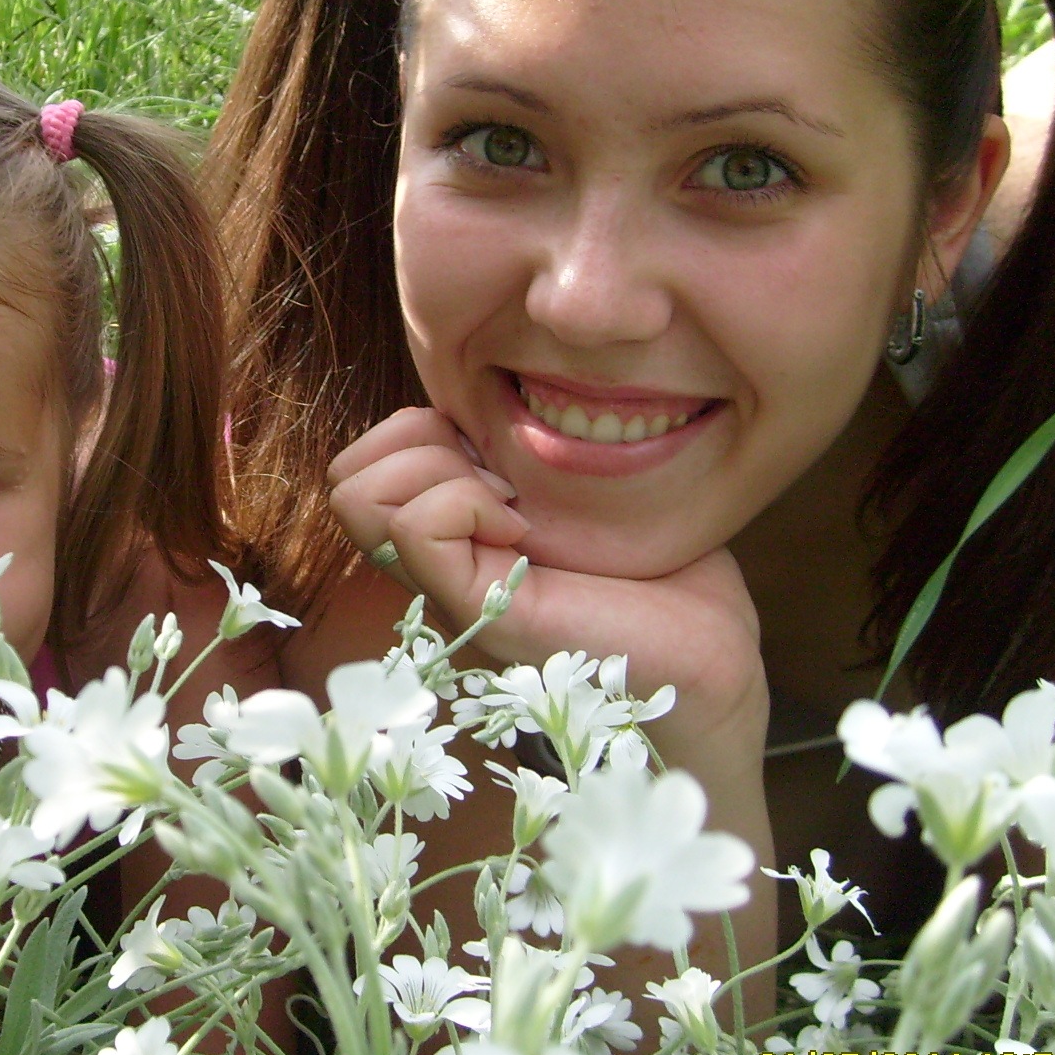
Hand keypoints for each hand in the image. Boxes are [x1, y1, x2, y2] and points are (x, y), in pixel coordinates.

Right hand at [327, 407, 766, 750]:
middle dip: (419, 443)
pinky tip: (524, 528)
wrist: (707, 656)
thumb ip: (518, 448)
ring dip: (437, 470)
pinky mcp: (473, 610)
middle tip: (503, 477)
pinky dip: (464, 500)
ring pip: (358, 495)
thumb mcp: (574, 484)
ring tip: (513, 504)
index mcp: (452, 527)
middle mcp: (434, 561)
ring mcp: (444, 588)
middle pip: (347, 476)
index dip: (422, 428)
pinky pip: (415, 524)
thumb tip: (477, 398)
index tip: (503, 453)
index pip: (367, 457)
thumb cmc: (656, 568)